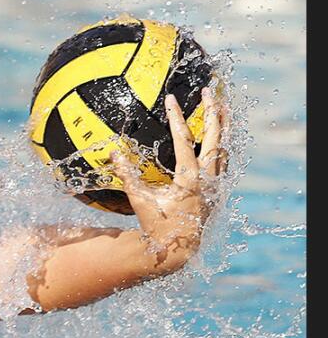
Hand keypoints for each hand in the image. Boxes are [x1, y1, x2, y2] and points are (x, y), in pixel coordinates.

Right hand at [112, 87, 227, 267]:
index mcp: (189, 179)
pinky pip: (223, 157)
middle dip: (211, 112)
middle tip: (208, 91)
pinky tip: (220, 132)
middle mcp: (207, 177)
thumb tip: (113, 153)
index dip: (177, 118)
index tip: (171, 99)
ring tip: (221, 104)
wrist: (178, 246)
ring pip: (224, 145)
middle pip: (214, 137)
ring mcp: (215, 181)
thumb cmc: (157, 223)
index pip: (184, 140)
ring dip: (222, 124)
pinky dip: (222, 141)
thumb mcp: (139, 200)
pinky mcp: (216, 186)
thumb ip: (127, 175)